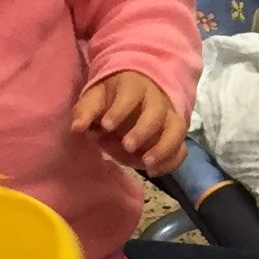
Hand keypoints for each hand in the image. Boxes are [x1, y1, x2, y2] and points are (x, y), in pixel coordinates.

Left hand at [72, 70, 186, 172]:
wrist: (137, 91)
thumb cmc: (112, 97)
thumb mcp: (95, 97)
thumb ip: (86, 111)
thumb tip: (77, 128)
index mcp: (134, 86)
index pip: (131, 94)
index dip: (120, 110)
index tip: (106, 126)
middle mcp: (157, 99)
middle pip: (157, 112)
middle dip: (143, 130)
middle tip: (127, 146)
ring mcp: (169, 117)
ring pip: (176, 130)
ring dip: (164, 148)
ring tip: (147, 164)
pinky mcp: (175, 134)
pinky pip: (181, 147)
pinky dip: (172, 161)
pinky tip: (154, 172)